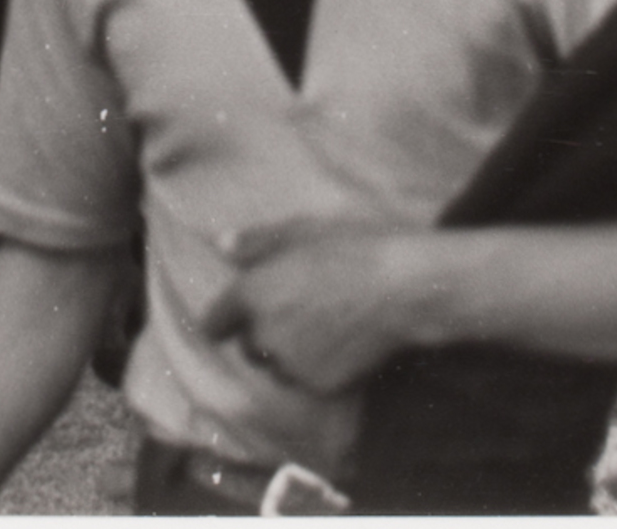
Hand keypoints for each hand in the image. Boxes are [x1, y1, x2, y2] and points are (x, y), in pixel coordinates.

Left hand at [201, 219, 442, 398]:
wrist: (402, 288)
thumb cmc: (351, 248)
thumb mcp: (299, 230)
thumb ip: (255, 242)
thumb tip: (221, 245)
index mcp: (252, 294)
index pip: (214, 322)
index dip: (220, 321)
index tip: (225, 323)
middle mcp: (263, 335)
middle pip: (248, 346)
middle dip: (262, 333)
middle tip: (296, 311)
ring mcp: (291, 365)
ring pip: (277, 366)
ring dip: (288, 354)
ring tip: (321, 326)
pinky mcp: (319, 386)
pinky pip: (307, 381)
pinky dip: (316, 368)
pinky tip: (341, 343)